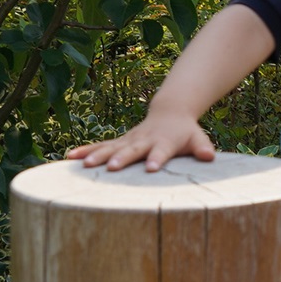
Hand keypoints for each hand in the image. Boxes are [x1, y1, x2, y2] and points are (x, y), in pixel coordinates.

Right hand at [66, 112, 214, 172]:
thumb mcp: (198, 138)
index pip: (161, 151)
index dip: (157, 158)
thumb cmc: (185, 132)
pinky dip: (86, 150)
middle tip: (112, 168)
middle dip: (122, 158)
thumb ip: (202, 147)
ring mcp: (129, 140)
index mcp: (165, 141)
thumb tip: (209, 156)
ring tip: (85, 165)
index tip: (151, 168)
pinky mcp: (119, 141)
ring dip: (98, 155)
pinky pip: (100, 146)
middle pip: (133, 150)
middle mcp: (144, 140)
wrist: (170, 113)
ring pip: (112, 147)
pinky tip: (70, 157)